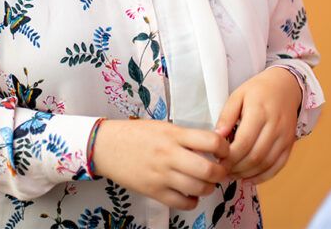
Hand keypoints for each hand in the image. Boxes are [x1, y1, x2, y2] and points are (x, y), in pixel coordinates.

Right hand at [91, 119, 229, 209]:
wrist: (105, 146)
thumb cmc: (135, 134)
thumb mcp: (163, 127)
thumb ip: (186, 136)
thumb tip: (213, 146)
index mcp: (174, 135)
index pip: (211, 141)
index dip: (225, 148)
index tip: (224, 151)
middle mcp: (169, 155)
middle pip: (209, 170)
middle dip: (221, 173)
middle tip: (220, 171)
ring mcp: (161, 175)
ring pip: (198, 189)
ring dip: (208, 188)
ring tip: (205, 183)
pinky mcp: (153, 191)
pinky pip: (182, 203)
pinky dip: (192, 201)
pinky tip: (190, 194)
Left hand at [215, 67, 301, 183]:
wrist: (286, 86)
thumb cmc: (258, 90)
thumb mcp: (238, 95)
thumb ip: (227, 115)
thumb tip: (217, 137)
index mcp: (259, 112)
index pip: (244, 142)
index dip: (229, 156)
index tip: (217, 160)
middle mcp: (275, 126)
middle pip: (255, 156)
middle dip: (236, 168)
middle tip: (222, 170)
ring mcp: (285, 136)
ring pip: (266, 163)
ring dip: (247, 173)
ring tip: (232, 174)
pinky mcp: (290, 143)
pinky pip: (279, 165)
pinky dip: (264, 176)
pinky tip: (249, 178)